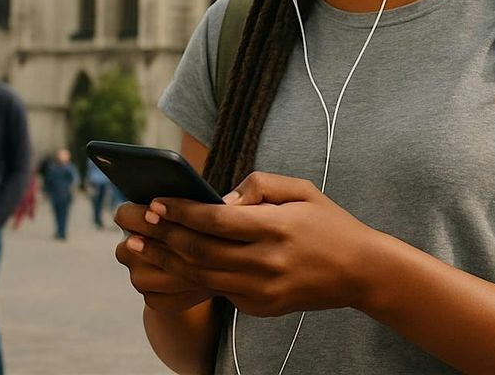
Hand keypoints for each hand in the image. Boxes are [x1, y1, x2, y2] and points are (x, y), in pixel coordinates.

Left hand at [129, 172, 376, 317]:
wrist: (359, 271)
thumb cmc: (328, 223)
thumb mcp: (301, 190)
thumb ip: (259, 186)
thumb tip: (221, 199)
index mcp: (275, 228)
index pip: (216, 221)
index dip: (181, 212)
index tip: (156, 202)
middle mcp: (266, 262)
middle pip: (201, 252)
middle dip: (164, 236)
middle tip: (135, 223)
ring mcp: (263, 290)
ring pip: (202, 276)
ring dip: (168, 261)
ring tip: (140, 246)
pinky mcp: (261, 307)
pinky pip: (220, 290)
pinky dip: (195, 276)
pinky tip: (174, 263)